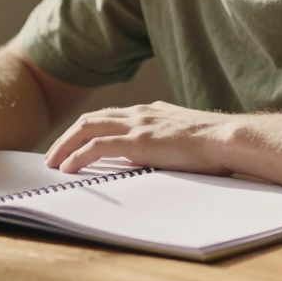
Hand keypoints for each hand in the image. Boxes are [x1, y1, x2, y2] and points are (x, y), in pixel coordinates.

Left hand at [45, 101, 235, 174]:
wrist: (228, 138)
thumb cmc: (214, 143)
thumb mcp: (183, 136)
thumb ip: (164, 140)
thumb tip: (151, 154)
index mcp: (150, 112)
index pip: (109, 116)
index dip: (88, 129)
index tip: (75, 144)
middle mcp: (139, 113)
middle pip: (91, 119)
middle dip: (68, 136)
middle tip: (54, 154)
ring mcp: (137, 126)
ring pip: (86, 129)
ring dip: (65, 145)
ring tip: (53, 163)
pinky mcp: (137, 142)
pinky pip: (96, 147)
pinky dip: (77, 156)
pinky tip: (68, 168)